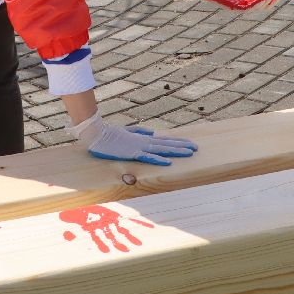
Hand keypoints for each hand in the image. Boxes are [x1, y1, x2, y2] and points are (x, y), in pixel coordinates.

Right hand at [71, 112, 196, 166]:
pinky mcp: (132, 153)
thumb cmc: (110, 133)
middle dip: (182, 146)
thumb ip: (140, 132)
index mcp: (144, 138)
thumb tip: (153, 133)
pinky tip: (168, 162)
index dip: (178, 142)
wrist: (97, 134)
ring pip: (162, 150)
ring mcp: (139, 147)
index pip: (165, 140)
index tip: (190, 144)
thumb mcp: (127, 131)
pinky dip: (158, 159)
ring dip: (176, 151)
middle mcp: (144, 142)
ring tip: (189, 153)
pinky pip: (148, 157)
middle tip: (197, 148)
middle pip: (167, 144)